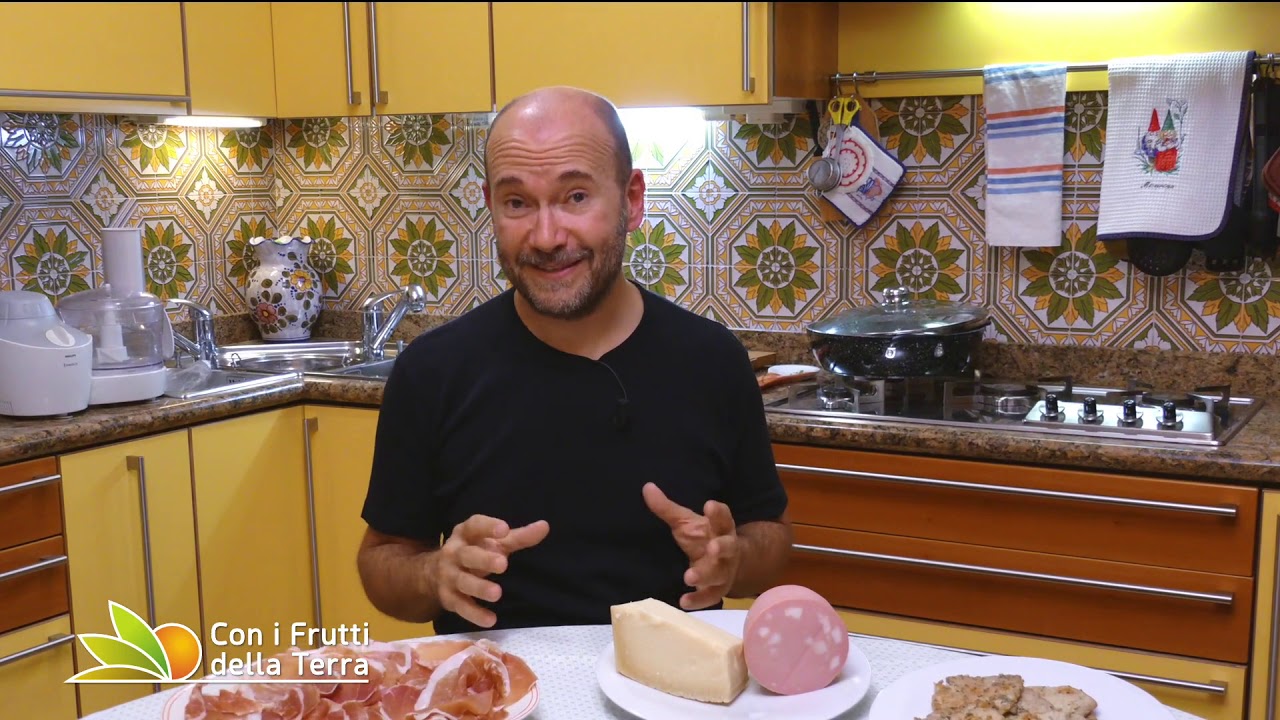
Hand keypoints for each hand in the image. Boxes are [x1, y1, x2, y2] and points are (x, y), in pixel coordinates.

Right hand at [430, 515, 549, 627]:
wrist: (433, 574)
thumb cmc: (474, 552)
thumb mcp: (494, 542)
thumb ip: (519, 537)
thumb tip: (544, 526)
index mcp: (465, 534)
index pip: (475, 526)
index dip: (488, 527)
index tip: (505, 529)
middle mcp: (453, 553)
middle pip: (467, 555)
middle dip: (483, 559)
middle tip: (503, 564)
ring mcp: (449, 576)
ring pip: (463, 581)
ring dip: (479, 588)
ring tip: (497, 594)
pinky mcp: (448, 598)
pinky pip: (461, 606)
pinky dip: (475, 614)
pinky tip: (491, 619)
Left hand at [642, 482, 739, 610]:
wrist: (726, 561)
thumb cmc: (702, 537)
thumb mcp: (685, 521)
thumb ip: (667, 508)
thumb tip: (647, 487)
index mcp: (720, 527)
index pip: (723, 517)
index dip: (718, 512)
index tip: (709, 505)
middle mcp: (727, 548)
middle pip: (728, 546)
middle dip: (721, 547)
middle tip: (712, 547)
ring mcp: (724, 570)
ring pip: (719, 573)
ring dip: (706, 575)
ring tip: (689, 577)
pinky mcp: (718, 589)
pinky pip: (711, 596)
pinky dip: (699, 600)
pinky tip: (684, 602)